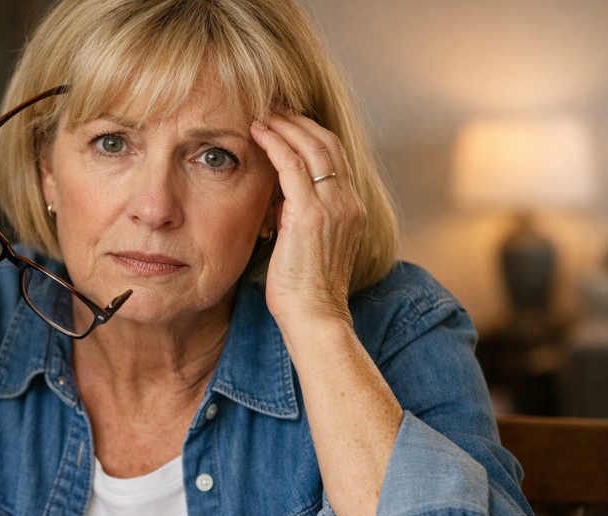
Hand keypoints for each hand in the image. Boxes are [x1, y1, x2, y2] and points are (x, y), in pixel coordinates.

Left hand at [251, 112, 366, 327]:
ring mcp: (332, 206)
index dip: (311, 134)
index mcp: (351, 209)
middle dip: (299, 120)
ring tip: (262, 113)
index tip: (287, 122)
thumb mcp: (308, 247)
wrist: (315, 317)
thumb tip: (278, 200)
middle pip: (327, 143)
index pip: (335, 157)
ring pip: (312, 146)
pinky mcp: (309, 214)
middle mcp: (347, 202)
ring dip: (285, 125)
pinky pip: (291, 164)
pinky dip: (274, 143)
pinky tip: (257, 133)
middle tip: (273, 106)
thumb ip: (300, 219)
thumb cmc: (305, 293)